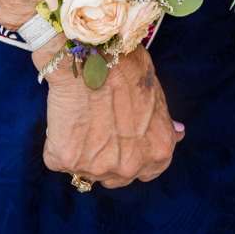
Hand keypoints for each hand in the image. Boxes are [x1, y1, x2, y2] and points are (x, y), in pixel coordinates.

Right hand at [39, 45, 183, 187]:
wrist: (90, 56)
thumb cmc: (126, 66)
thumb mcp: (157, 94)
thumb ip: (163, 121)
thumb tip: (178, 133)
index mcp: (158, 151)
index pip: (148, 171)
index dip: (134, 156)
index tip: (123, 143)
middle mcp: (129, 167)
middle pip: (115, 178)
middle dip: (107, 158)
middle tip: (98, 129)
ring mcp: (96, 167)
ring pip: (85, 170)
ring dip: (81, 152)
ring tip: (80, 118)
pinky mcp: (65, 160)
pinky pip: (57, 159)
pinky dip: (57, 143)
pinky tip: (63, 117)